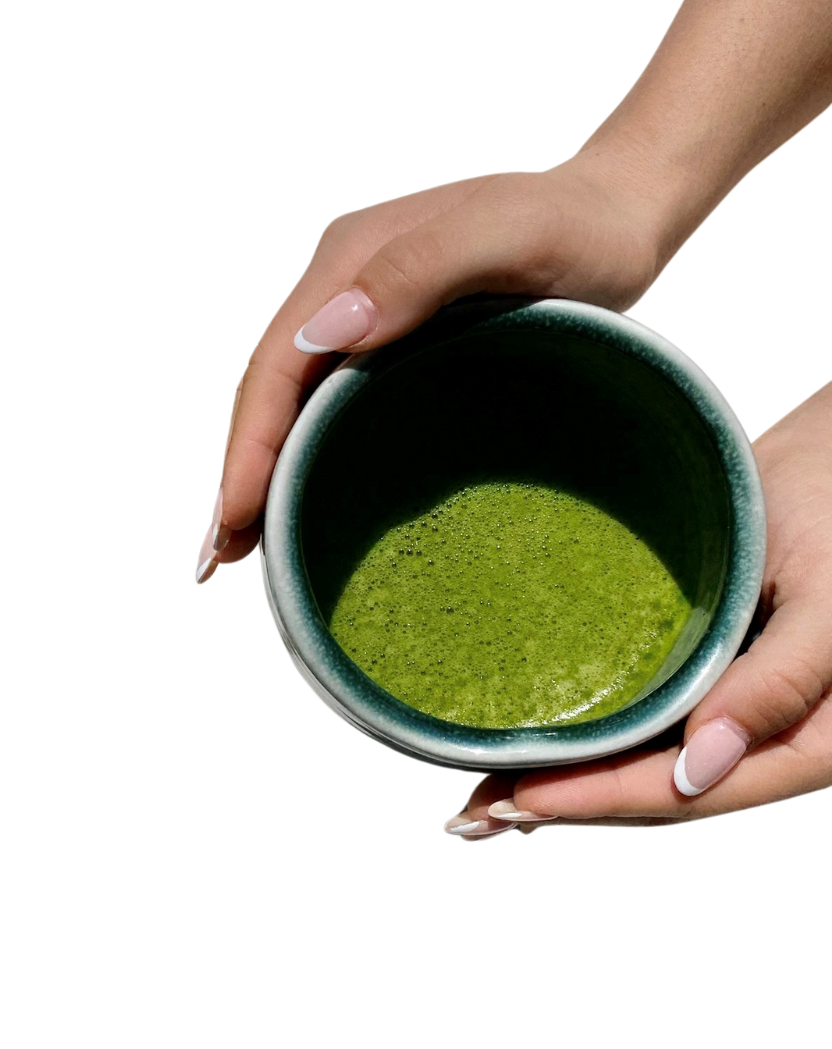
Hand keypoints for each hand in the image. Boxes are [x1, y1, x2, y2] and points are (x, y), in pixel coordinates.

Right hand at [195, 157, 665, 583]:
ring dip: (264, 471)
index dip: (250, 442)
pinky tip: (299, 499)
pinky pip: (330, 406)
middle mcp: (344, 288)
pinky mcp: (394, 346)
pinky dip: (305, 457)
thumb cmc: (577, 227)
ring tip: (243, 547)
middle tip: (220, 557)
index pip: (278, 361)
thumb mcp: (507, 233)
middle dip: (241, 470)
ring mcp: (366, 317)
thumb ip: (418, 270)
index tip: (234, 518)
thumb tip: (325, 333)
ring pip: (294, 403)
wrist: (618, 217)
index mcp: (351, 260)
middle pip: (271, 388)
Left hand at [445, 382, 831, 838]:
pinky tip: (545, 757)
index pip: (687, 794)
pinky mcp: (706, 676)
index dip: (599, 802)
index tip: (519, 800)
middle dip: (568, 808)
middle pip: (657, 795)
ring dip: (570, 788)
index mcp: (810, 743)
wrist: (831, 454)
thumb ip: (779, 685)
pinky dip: (592, 746)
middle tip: (475, 817)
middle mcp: (768, 740)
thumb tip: (698, 771)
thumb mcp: (826, 601)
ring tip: (488, 802)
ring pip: (646, 769)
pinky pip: (647, 727)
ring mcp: (733, 711)